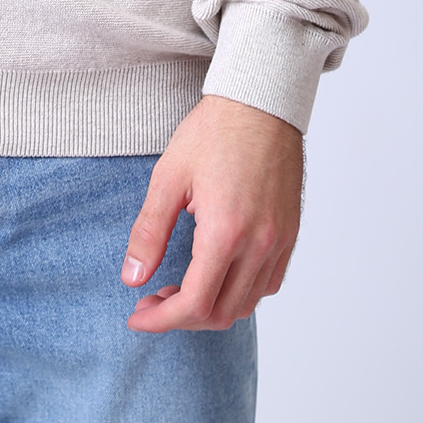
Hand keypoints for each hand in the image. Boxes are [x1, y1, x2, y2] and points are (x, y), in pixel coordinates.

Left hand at [120, 94, 302, 332]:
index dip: (161, 320)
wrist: (260, 102)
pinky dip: (240, 293)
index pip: (194, 304)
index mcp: (225, 232)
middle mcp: (259, 245)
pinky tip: (216, 274)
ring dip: (211, 308)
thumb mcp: (169, 177)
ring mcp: (279, 242)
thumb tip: (132, 278)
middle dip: (182, 318)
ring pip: (247, 304)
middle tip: (153, 299)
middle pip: (221, 314)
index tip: (137, 316)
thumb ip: (149, 232)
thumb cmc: (213, 133)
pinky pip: (268, 284)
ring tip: (180, 288)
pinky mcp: (290, 234)